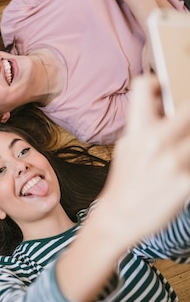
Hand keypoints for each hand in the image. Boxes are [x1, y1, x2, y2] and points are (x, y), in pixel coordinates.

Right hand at [98, 74, 189, 248]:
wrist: (119, 218)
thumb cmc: (126, 182)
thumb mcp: (127, 147)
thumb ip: (144, 125)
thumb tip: (164, 106)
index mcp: (138, 129)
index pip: (145, 86)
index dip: (157, 83)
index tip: (165, 91)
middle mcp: (156, 141)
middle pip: (189, 107)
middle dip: (189, 112)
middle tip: (185, 125)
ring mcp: (173, 162)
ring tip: (183, 148)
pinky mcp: (186, 182)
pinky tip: (185, 170)